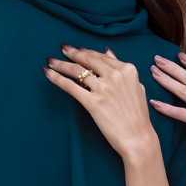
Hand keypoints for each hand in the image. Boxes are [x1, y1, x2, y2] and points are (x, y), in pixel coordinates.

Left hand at [44, 45, 159, 161]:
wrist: (137, 137)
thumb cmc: (138, 116)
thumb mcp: (136, 87)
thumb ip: (122, 70)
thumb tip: (108, 52)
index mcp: (127, 70)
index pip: (101, 57)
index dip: (86, 52)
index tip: (77, 49)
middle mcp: (115, 76)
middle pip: (88, 60)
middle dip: (72, 52)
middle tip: (62, 48)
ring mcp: (103, 88)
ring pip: (77, 71)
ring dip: (61, 64)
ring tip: (52, 61)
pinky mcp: (93, 102)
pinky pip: (71, 86)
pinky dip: (57, 78)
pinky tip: (48, 73)